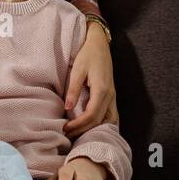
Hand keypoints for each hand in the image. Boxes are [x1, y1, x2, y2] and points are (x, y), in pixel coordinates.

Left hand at [63, 21, 117, 138]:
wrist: (99, 44)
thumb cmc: (88, 55)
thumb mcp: (77, 70)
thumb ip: (73, 89)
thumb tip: (67, 108)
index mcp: (102, 89)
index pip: (91, 115)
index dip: (78, 125)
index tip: (65, 129)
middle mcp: (110, 95)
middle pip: (99, 121)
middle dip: (83, 130)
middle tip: (68, 135)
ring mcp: (113, 96)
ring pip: (109, 120)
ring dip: (95, 130)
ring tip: (80, 134)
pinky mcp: (111, 95)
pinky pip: (111, 115)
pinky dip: (104, 124)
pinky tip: (94, 129)